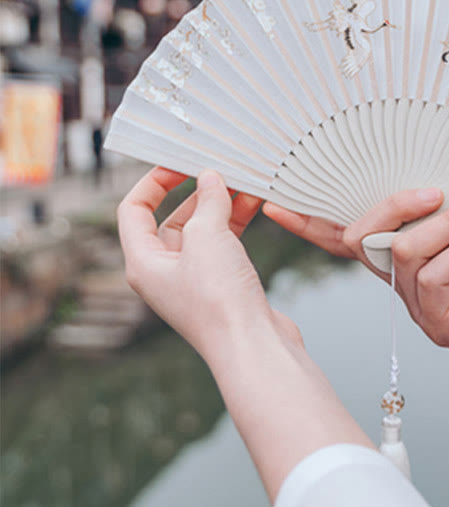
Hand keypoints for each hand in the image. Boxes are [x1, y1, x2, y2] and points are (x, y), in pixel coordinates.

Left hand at [117, 166, 298, 358]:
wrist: (253, 344)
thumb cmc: (219, 300)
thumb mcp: (207, 237)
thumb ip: (208, 202)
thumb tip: (212, 178)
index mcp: (144, 263)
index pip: (134, 210)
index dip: (154, 182)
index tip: (180, 162)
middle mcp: (165, 272)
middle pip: (173, 219)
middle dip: (197, 192)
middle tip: (220, 169)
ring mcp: (195, 280)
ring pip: (204, 230)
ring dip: (222, 205)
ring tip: (245, 181)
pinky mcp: (223, 284)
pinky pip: (225, 243)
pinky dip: (237, 222)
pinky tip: (255, 204)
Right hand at [264, 191, 448, 358]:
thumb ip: (426, 201)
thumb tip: (401, 179)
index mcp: (406, 251)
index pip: (345, 236)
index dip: (307, 222)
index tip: (272, 202)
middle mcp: (404, 281)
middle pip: (359, 239)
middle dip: (393, 207)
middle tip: (436, 190)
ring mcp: (419, 305)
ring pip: (400, 254)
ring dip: (442, 225)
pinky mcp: (440, 324)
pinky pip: (426, 278)